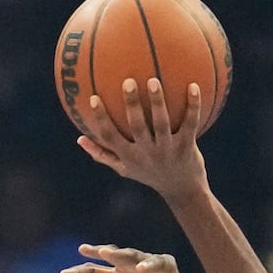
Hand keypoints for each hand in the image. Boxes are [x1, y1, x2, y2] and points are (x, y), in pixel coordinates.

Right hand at [60, 244, 219, 272]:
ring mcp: (127, 270)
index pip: (156, 261)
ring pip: (111, 259)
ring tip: (85, 250)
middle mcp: (144, 263)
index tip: (142, 271)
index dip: (149, 264)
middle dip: (120, 254)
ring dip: (98, 254)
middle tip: (108, 253)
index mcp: (165, 266)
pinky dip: (81, 272)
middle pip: (131, 255)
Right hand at [77, 78, 207, 202]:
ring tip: (154, 80)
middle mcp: (147, 154)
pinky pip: (190, 123)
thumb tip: (79, 138)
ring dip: (158, 102)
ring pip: (162, 123)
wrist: (183, 191)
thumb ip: (103, 154)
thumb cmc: (150, 175)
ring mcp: (168, 150)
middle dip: (131, 104)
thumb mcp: (125, 169)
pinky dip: (193, 105)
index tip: (94, 97)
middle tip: (128, 81)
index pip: (110, 137)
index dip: (101, 119)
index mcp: (129, 157)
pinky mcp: (187, 147)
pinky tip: (194, 85)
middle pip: (137, 126)